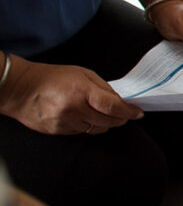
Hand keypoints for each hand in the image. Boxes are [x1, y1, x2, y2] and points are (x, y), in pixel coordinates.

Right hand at [0, 59, 142, 134]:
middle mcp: (73, 109)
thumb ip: (102, 87)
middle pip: (107, 121)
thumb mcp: (82, 74)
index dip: (128, 112)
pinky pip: (81, 132)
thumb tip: (120, 100)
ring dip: (105, 123)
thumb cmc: (53, 77)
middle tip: (126, 115)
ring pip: (95, 129)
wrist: (20, 89)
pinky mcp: (56, 131)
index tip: (138, 113)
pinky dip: (88, 126)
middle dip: (120, 119)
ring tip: (106, 115)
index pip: (112, 107)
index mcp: (81, 91)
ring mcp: (63, 122)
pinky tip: (86, 118)